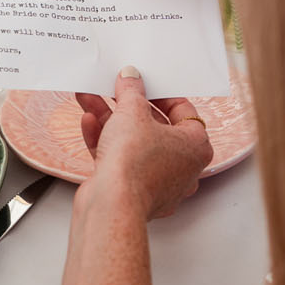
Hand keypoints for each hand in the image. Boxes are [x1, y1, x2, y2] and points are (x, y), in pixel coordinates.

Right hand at [76, 66, 212, 219]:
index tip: (143, 84)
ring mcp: (157, 182)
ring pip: (133, 143)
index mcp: (195, 147)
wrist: (112, 205)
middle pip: (153, 126)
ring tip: (91, 100)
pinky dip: (105, 142)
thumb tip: (131, 79)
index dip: (160, 94)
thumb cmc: (135, 165)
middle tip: (113, 91)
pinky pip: (121, 161)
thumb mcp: (131, 112)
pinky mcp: (133, 192)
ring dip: (110, 120)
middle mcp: (181, 167)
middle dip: (126, 106)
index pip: (183, 111)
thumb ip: (131, 91)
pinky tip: (89, 124)